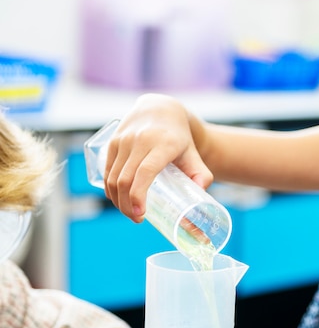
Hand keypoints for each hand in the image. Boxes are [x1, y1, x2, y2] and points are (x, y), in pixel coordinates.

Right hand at [104, 94, 211, 221]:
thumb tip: (201, 193)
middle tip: (137, 218)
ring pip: (113, 177)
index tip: (141, 214)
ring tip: (129, 212)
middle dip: (128, 205)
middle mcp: (140, 140)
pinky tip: (117, 199)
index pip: (145, 172)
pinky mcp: (113, 142)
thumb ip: (202, 175)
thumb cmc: (179, 137)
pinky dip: (109, 189)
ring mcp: (124, 140)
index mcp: (162, 144)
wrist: (160, 109)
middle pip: (126, 179)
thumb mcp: (194, 154)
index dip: (139, 195)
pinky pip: (107, 171)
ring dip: (118, 200)